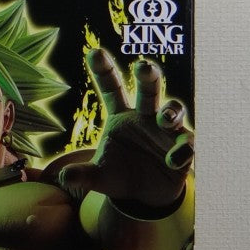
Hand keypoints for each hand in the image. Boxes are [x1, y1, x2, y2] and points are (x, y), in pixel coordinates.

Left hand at [62, 49, 192, 208]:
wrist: (142, 197)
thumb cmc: (118, 176)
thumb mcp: (97, 177)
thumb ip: (81, 175)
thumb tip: (63, 176)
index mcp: (120, 116)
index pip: (111, 88)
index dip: (103, 70)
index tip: (94, 52)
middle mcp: (145, 117)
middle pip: (148, 88)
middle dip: (148, 75)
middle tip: (142, 66)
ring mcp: (167, 130)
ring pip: (173, 110)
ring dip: (171, 111)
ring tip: (164, 119)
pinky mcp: (182, 148)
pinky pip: (186, 144)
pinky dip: (182, 151)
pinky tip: (173, 160)